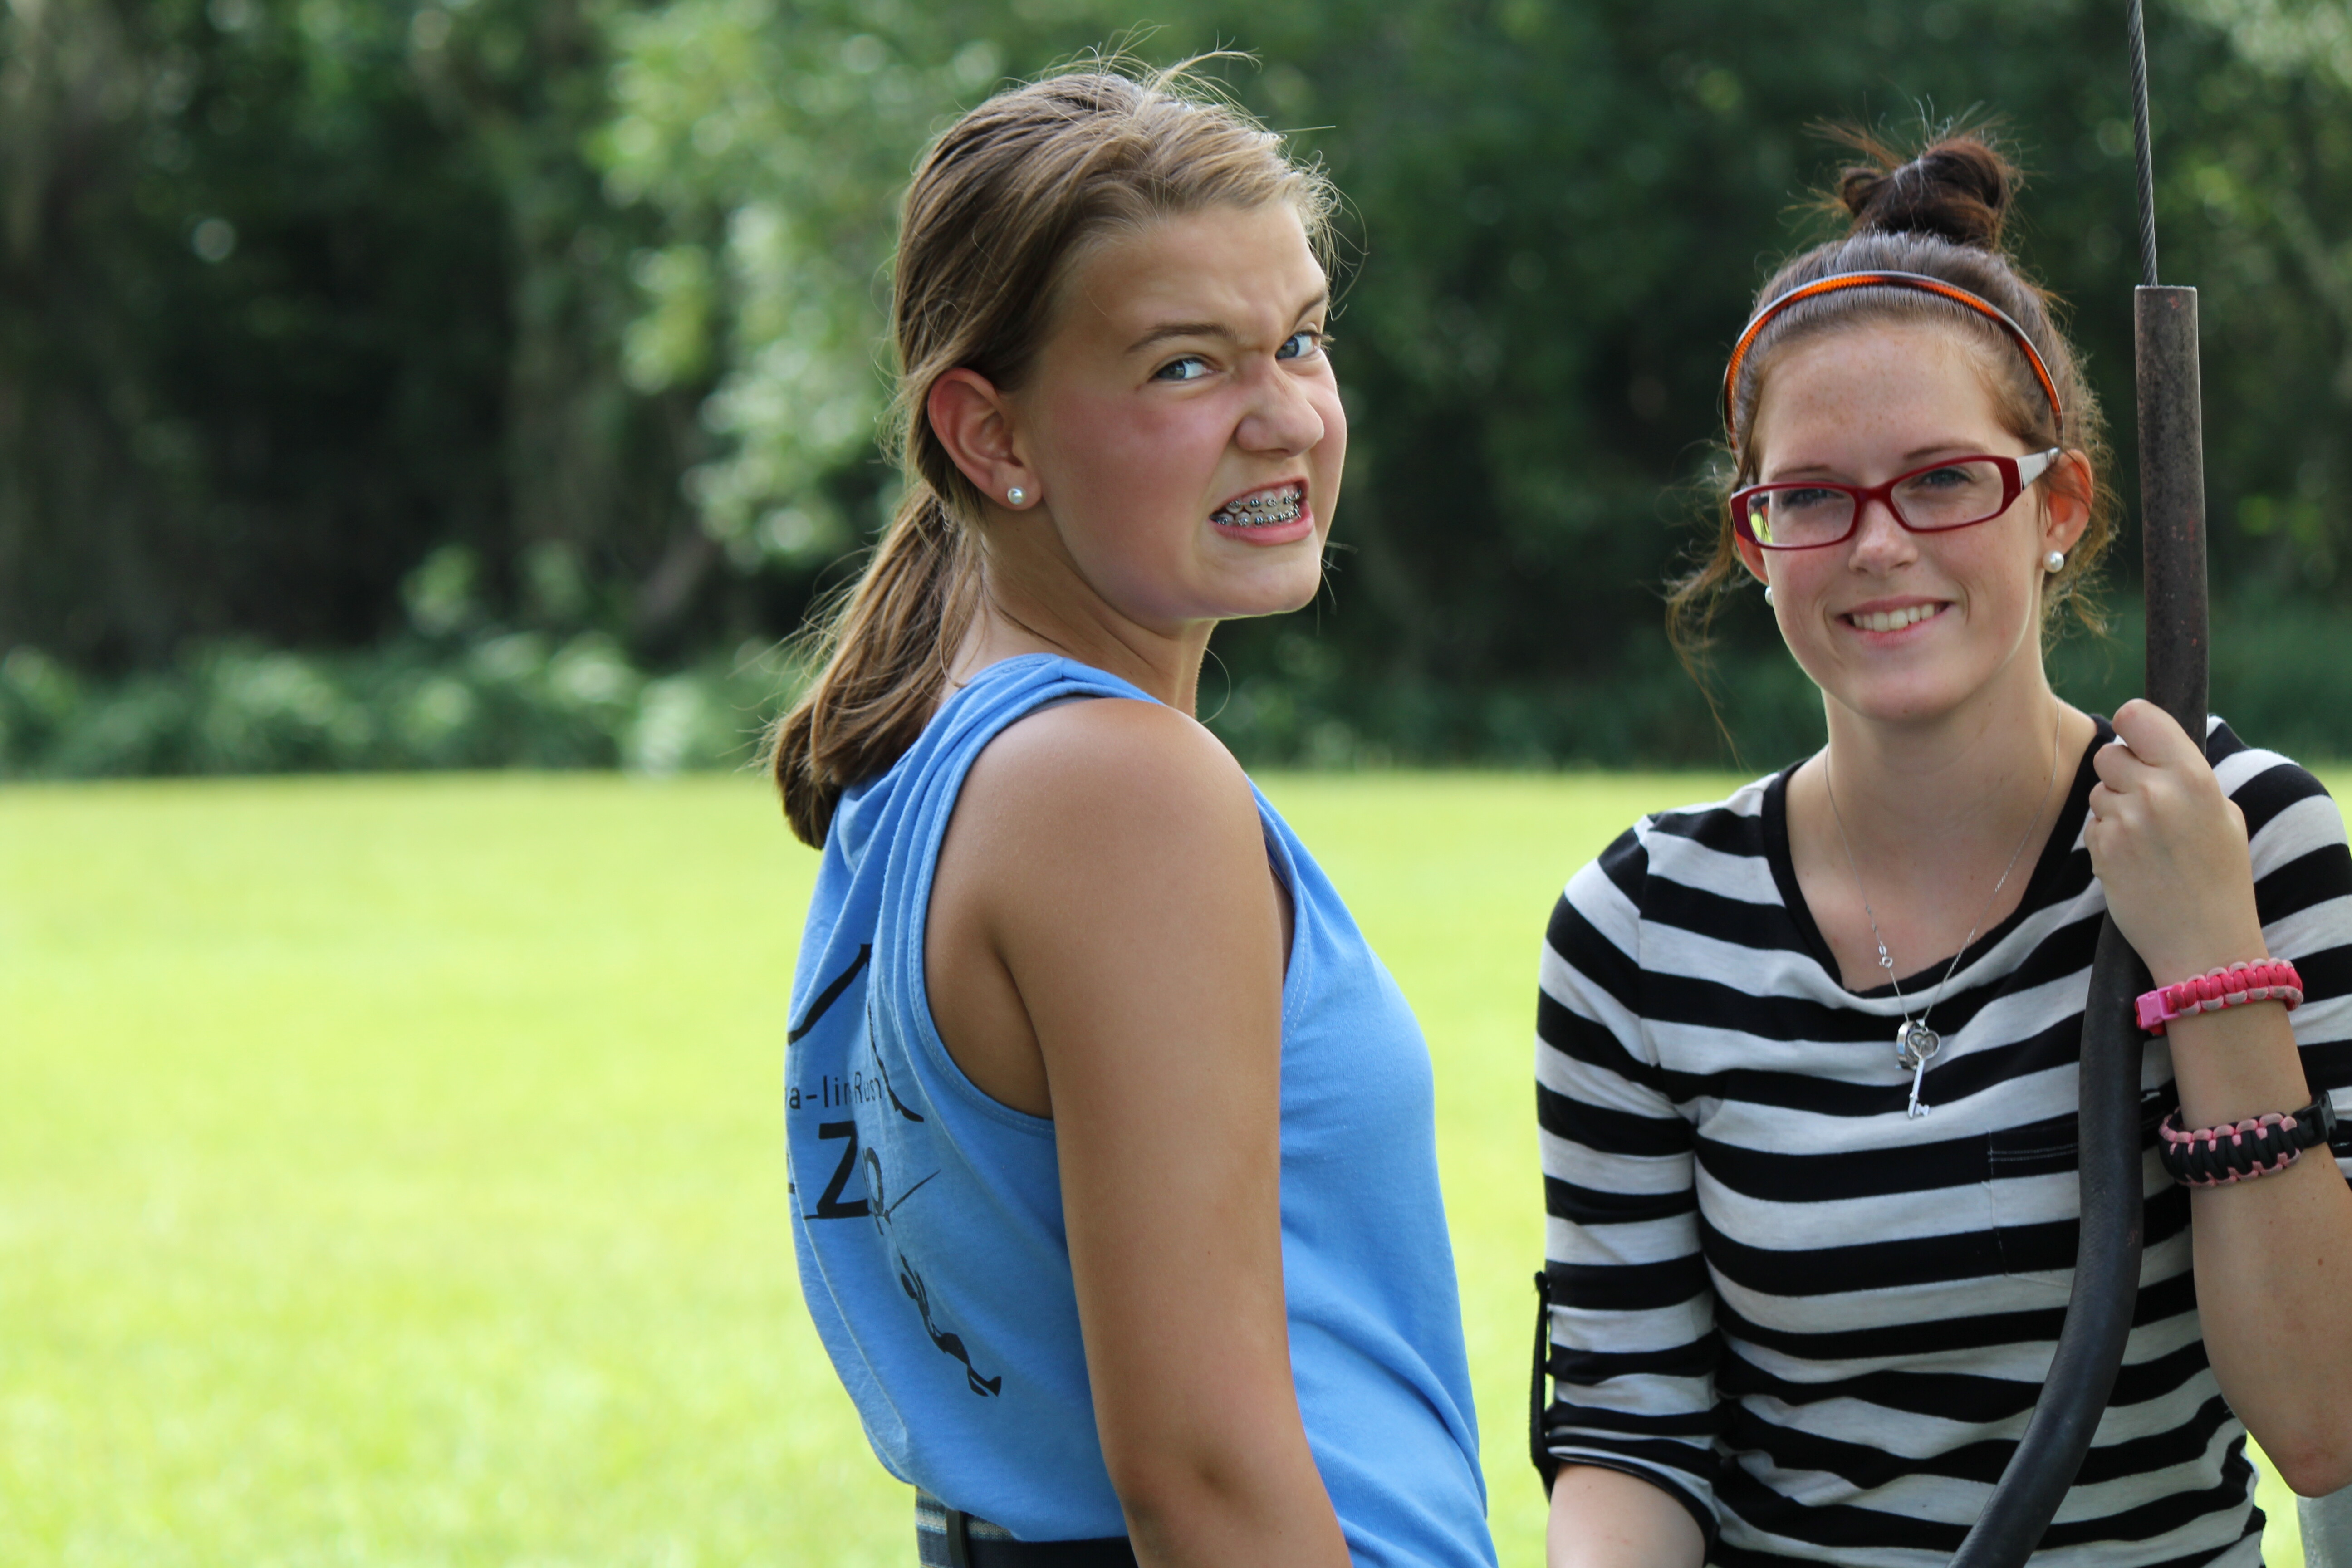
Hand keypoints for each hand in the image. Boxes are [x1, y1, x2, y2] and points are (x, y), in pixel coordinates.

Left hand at [2085, 700, 2264, 983]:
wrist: (2204, 942)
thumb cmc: (2220, 875)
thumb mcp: (2223, 814)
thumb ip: (2186, 774)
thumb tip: (2153, 745)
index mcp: (2193, 776)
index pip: (2137, 716)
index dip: (2133, 724)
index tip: (2137, 739)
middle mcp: (2155, 793)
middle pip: (2108, 754)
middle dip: (2122, 773)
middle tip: (2147, 800)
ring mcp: (2124, 821)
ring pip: (2098, 791)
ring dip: (2114, 808)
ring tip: (2147, 839)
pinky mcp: (2101, 849)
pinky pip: (2092, 825)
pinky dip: (2107, 837)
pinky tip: (2134, 861)